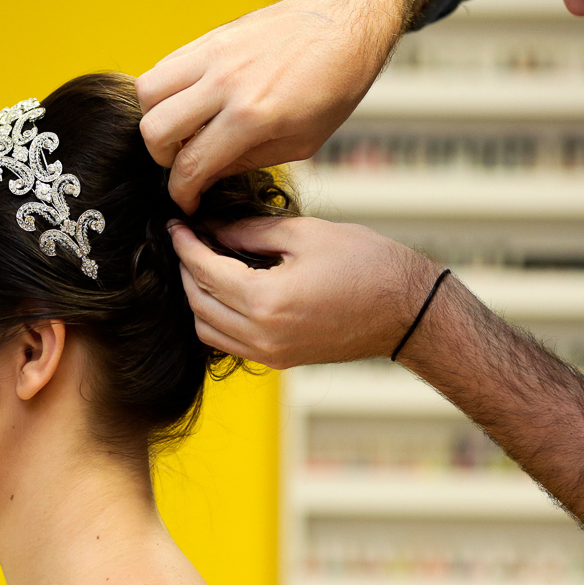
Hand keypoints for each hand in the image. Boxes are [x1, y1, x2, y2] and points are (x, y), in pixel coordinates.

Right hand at [136, 0, 408, 213]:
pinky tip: (188, 102)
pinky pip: (163, 65)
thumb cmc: (334, 84)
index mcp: (253, 116)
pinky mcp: (210, 37)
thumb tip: (208, 176)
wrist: (345, 22)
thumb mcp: (300, 142)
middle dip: (162, 158)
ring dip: (156, 119)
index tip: (185, 200)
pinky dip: (164, 90)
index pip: (191, 165)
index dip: (181, 193)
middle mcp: (226, 83)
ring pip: (147, 92)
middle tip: (182, 163)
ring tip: (180, 130)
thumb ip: (246, 161)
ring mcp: (214, 55)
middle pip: (156, 130)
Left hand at [168, 216, 436, 368]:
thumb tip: (211, 229)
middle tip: (186, 239)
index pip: (204, 270)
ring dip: (197, 297)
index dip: (185, 244)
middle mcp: (262, 335)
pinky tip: (224, 290)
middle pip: (198, 302)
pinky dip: (215, 318)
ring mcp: (269, 353)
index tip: (176, 223)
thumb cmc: (366, 263)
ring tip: (203, 263)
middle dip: (186, 269)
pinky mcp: (279, 361)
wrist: (407, 310)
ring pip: (206, 329)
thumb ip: (249, 232)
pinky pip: (228, 343)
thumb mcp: (304, 234)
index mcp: (267, 301)